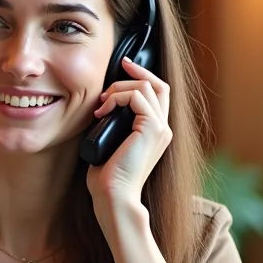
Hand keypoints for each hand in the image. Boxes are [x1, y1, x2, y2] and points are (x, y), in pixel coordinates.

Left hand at [86, 56, 171, 212]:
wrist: (114, 196)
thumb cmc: (107, 176)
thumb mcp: (109, 143)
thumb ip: (113, 125)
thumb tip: (100, 109)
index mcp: (156, 132)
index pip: (158, 94)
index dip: (144, 77)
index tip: (124, 68)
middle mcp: (163, 129)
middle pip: (159, 85)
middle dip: (138, 72)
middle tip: (120, 66)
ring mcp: (160, 129)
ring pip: (145, 87)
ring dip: (118, 89)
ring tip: (100, 106)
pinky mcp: (151, 129)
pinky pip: (136, 97)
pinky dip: (116, 98)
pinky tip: (102, 111)